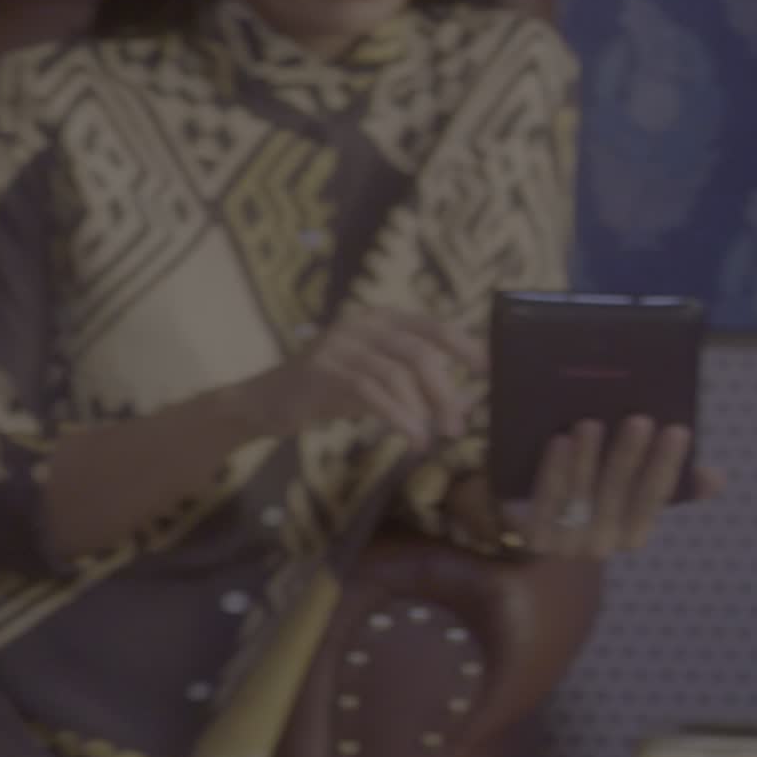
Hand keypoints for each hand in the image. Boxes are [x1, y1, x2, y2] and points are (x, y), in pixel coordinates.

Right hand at [240, 305, 483, 447]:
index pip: (433, 327)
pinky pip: (371, 392)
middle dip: (444, 391)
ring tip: (433, 438)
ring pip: (396, 373)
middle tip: (458, 425)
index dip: (465, 348)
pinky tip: (410, 438)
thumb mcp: (376, 381)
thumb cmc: (328, 391)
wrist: (266, 401)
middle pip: (418, 353)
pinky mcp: (323, 370)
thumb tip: (469, 402)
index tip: (490, 372)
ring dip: (421, 409)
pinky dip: (396, 417)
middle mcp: (361, 323)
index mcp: (380, 319)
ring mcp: (340, 344)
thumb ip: (416, 384)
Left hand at [485, 416, 729, 557]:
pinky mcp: (533, 538)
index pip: (655, 498)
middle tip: (638, 419)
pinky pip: (545, 502)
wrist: (527, 519)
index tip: (679, 429)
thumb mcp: (625, 486)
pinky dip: (555, 471)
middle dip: (630, 456)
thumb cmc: (587, 494)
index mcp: (633, 535)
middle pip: (618, 496)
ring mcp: (566, 546)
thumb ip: (668, 481)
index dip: (667, 464)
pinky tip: (560, 442)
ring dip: (588, 459)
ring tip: (591, 423)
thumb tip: (716, 479)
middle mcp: (603, 546)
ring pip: (580, 497)